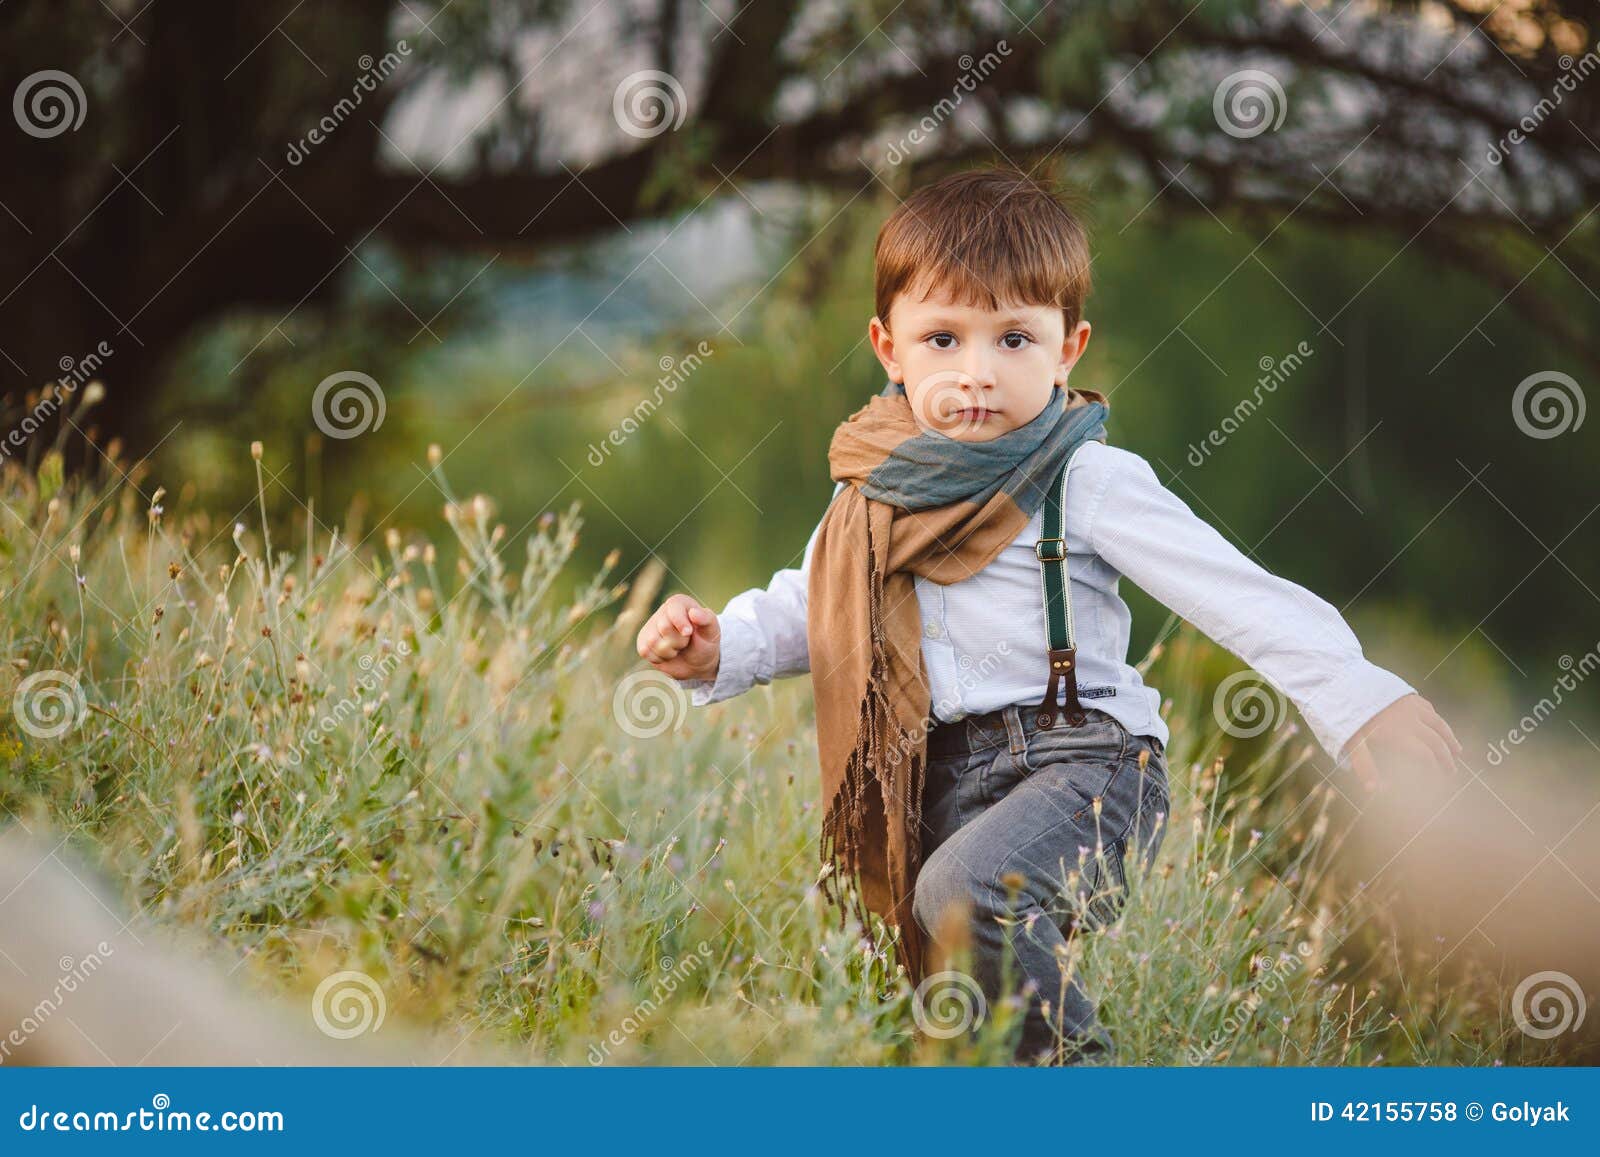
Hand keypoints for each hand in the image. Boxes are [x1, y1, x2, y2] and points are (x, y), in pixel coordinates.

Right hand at [635, 593, 720, 682]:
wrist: (697, 662)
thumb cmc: (705, 643)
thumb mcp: (712, 631)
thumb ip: (707, 619)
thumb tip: (693, 613)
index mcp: (679, 603)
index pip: (673, 609)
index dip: (680, 623)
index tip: (689, 633)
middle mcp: (662, 612)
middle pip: (664, 627)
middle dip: (679, 641)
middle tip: (686, 642)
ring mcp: (651, 627)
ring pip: (653, 641)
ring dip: (669, 651)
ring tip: (677, 648)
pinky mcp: (643, 642)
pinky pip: (645, 651)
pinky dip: (659, 658)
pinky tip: (668, 654)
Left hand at [1341, 693, 1461, 792]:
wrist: (1341, 679)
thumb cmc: (1343, 715)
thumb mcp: (1350, 742)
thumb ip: (1364, 767)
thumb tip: (1374, 791)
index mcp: (1398, 733)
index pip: (1426, 755)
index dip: (1435, 769)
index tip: (1439, 781)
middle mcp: (1409, 718)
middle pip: (1436, 741)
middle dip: (1446, 758)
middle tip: (1452, 772)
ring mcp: (1410, 704)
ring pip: (1438, 723)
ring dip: (1449, 739)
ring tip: (1457, 753)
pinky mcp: (1407, 693)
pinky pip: (1429, 709)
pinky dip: (1438, 722)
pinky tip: (1440, 728)